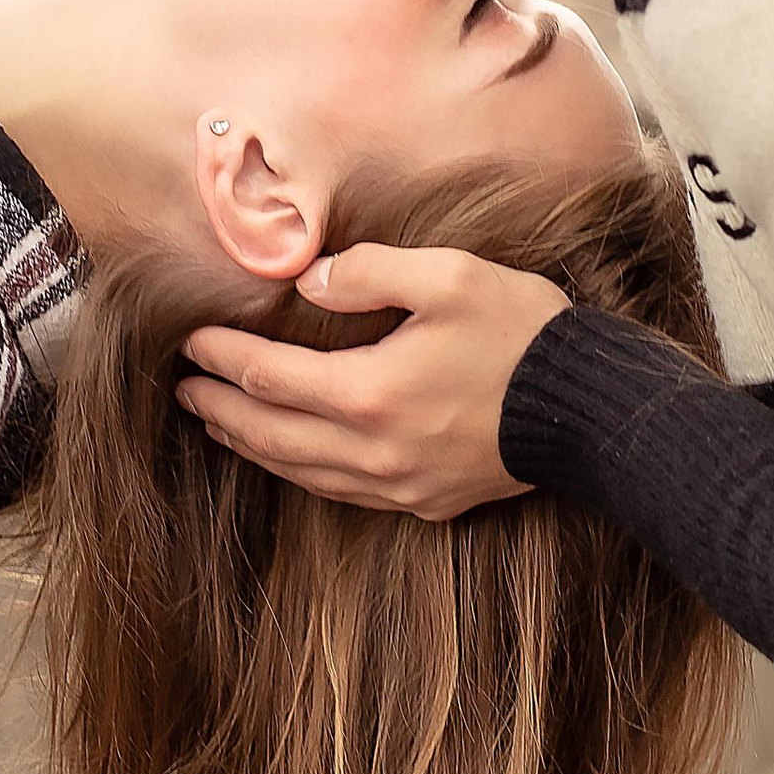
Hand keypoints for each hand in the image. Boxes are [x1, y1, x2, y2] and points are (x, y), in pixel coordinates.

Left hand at [178, 246, 568, 518]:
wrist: (590, 412)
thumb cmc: (522, 334)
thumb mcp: (449, 276)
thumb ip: (370, 272)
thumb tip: (309, 282)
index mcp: (370, 392)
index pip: (268, 376)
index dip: (222, 357)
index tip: (190, 340)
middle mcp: (373, 450)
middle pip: (271, 434)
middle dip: (220, 408)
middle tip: (183, 389)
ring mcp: (398, 485)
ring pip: (301, 471)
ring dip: (252, 445)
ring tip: (219, 423)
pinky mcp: (424, 502)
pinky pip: (341, 492)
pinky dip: (301, 472)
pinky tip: (292, 458)